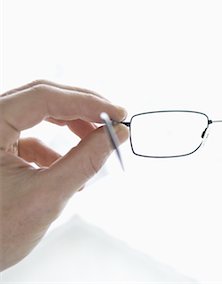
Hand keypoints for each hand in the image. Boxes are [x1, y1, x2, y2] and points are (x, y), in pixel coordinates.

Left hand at [0, 80, 128, 269]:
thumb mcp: (47, 195)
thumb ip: (86, 161)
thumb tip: (117, 134)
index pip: (43, 97)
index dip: (86, 102)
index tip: (118, 115)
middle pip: (42, 98)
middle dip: (81, 109)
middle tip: (112, 120)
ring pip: (38, 114)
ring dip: (72, 126)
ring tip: (96, 143)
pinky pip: (32, 135)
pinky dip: (56, 148)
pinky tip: (69, 168)